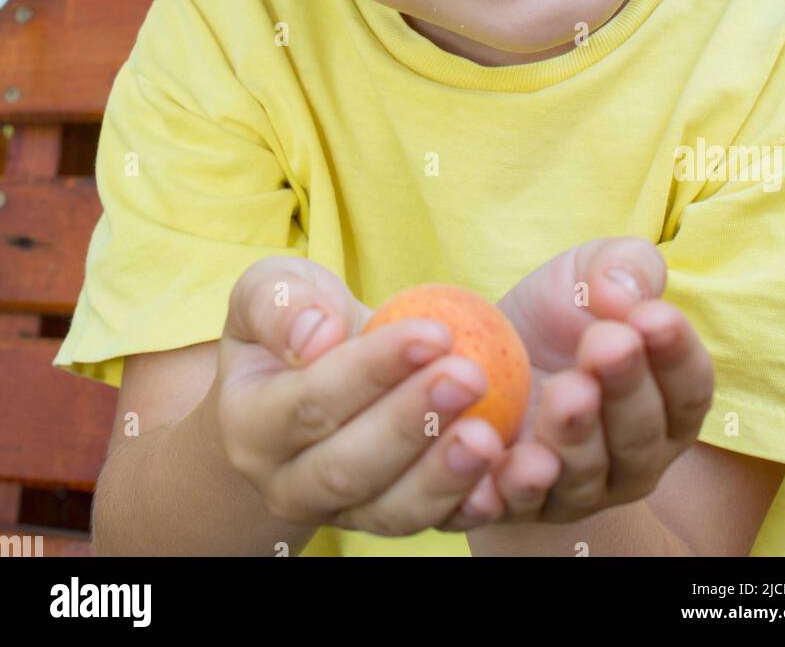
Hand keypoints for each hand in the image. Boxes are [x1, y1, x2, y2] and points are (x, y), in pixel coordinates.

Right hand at [216, 256, 512, 535]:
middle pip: (350, 467)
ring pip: (391, 511)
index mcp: (250, 426)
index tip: (434, 332)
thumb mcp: (271, 288)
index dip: (371, 371)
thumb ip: (278, 303)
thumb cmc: (295, 318)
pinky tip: (503, 476)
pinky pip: (430, 526)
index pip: (310, 403)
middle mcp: (288, 484)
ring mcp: (341, 513)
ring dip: (443, 476)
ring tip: (490, 437)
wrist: (312, 370)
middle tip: (470, 376)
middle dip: (413, 423)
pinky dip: (466, 507)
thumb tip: (313, 336)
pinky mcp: (390, 519)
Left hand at [459, 239, 714, 525]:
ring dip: (576, 437)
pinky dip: (515, 489)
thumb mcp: (588, 272)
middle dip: (625, 388)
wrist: (478, 355)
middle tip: (605, 345)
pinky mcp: (521, 506)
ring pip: (587, 475)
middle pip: (640, 435)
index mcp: (666, 402)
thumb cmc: (554, 313)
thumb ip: (624, 268)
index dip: (675, 353)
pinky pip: (520, 507)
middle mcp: (633, 458)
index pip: (688, 388)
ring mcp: (578, 489)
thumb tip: (623, 293)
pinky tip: (510, 462)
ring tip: (563, 394)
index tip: (651, 316)